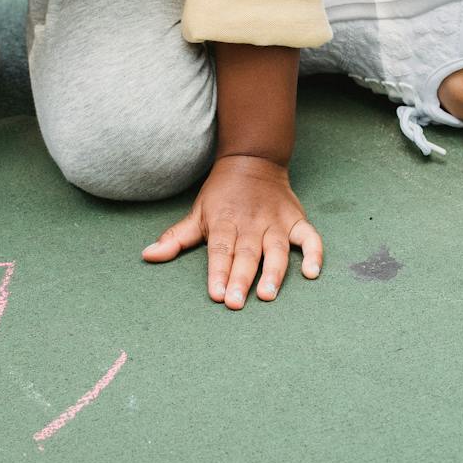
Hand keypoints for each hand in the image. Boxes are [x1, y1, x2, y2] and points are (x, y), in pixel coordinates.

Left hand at [142, 155, 322, 309]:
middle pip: (246, 253)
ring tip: (268, 294)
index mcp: (224, 221)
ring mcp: (276, 222)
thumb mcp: (197, 212)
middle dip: (241, 278)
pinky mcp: (296, 220)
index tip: (216, 294)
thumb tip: (148, 255)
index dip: (218, 272)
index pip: (220, 249)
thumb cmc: (221, 194)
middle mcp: (251, 222)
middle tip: (236, 303)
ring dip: (274, 272)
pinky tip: (312, 274)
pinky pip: (310, 237)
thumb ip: (176, 237)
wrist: (252, 159)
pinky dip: (314, 254)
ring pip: (277, 249)